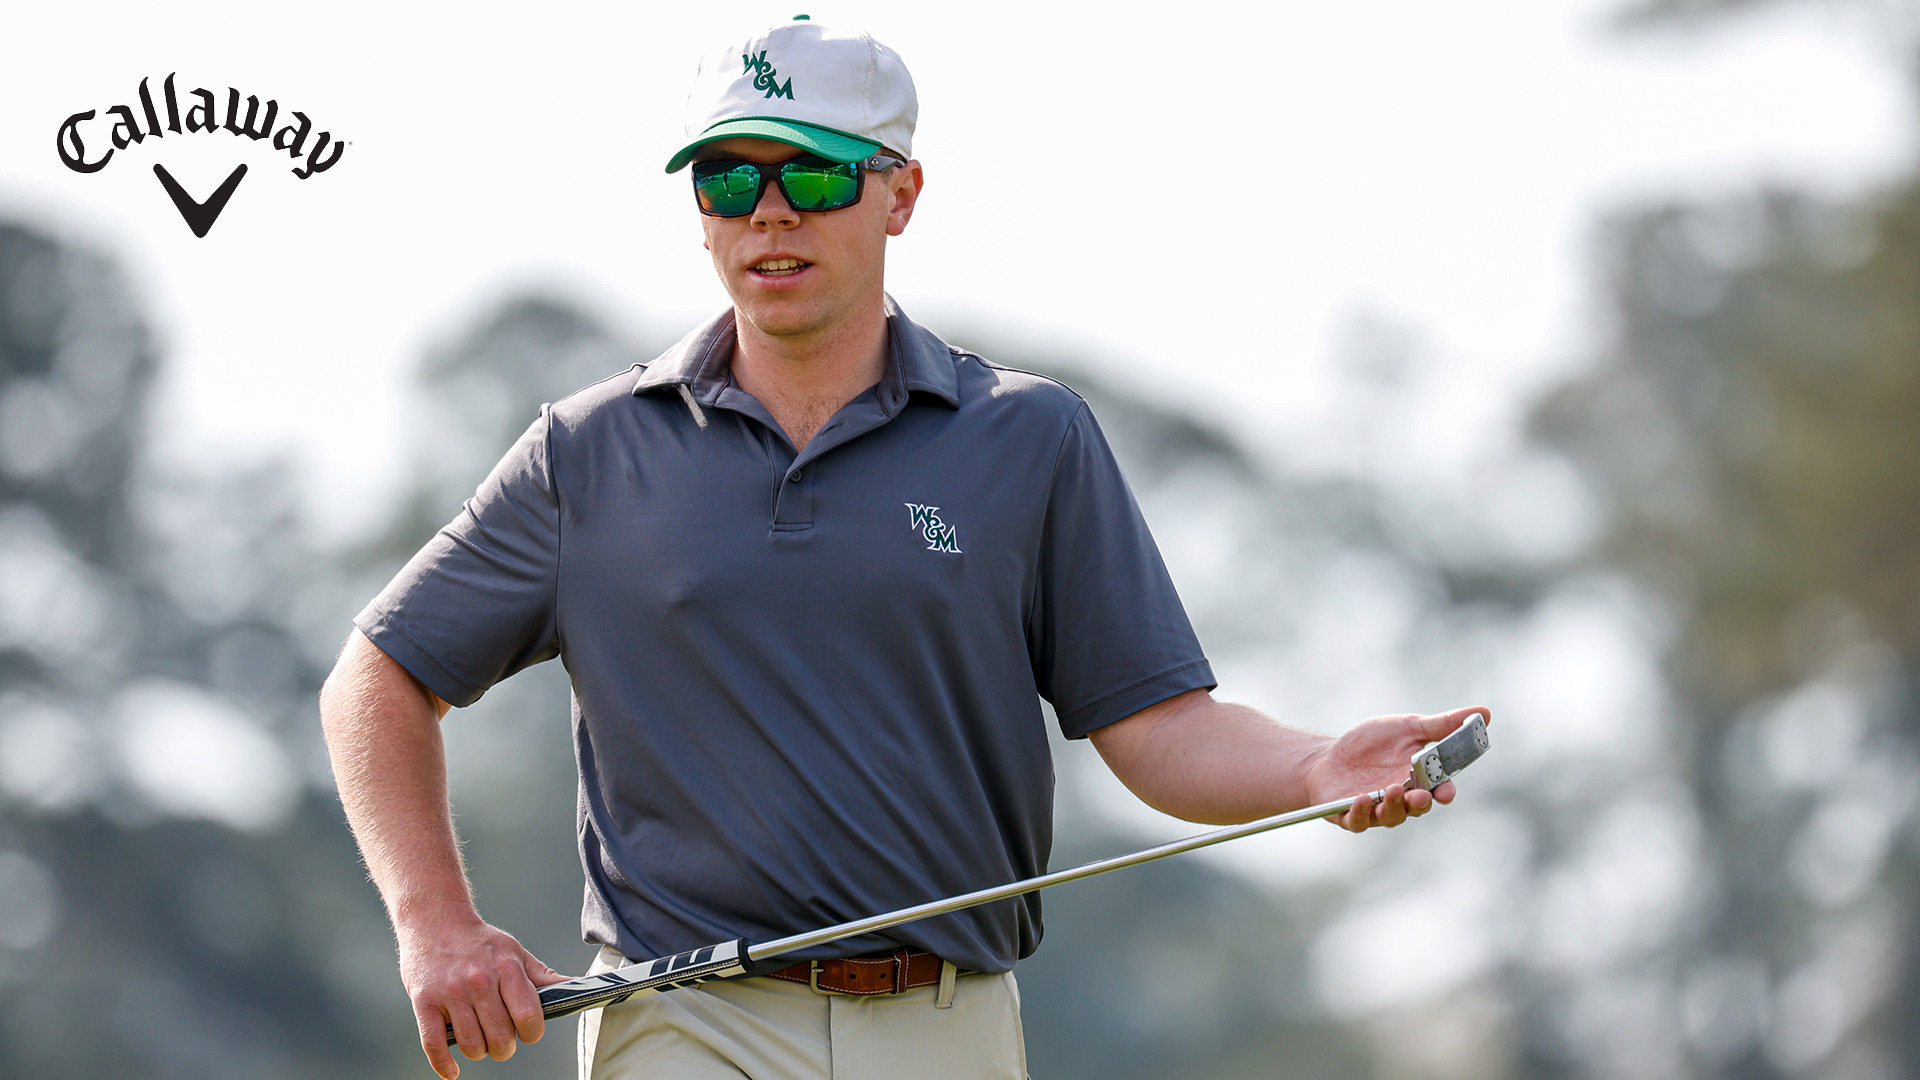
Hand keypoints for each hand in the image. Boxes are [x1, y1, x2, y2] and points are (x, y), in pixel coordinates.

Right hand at [397, 908, 568, 1078]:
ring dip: (479, 1052)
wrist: (434, 920)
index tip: (527, 1032)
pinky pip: (434, 1044)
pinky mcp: (424, 1002)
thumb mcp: (514, 951)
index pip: (528, 1016)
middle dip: (505, 1047)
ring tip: (480, 1042)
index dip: (532, 1032)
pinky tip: (452, 1070)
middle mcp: (479, 981)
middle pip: (500, 1036)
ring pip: (471, 1045)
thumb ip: (542, 976)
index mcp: (506, 968)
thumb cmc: (478, 941)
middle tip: (502, 1041)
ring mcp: (450, 993)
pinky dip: (444, 1065)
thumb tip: (575, 988)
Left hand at [1306, 706, 1488, 832]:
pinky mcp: (1350, 815)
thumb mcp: (1408, 728)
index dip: (1445, 793)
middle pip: (1417, 807)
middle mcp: (1402, 799)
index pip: (1439, 790)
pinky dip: (1361, 812)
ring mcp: (1376, 810)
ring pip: (1391, 816)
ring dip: (1393, 806)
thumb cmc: (1372, 744)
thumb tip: (1484, 713)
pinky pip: (1358, 820)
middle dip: (1420, 803)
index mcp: (1419, 780)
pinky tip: (1362, 798)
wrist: (1329, 756)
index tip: (1447, 792)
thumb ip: (1442, 725)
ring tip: (1391, 790)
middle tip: (1421, 796)